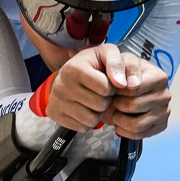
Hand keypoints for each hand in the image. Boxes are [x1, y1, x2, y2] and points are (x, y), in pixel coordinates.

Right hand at [45, 45, 171, 138]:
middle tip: (99, 92)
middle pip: (99, 104)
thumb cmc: (91, 64)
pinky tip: (85, 108)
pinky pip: (82, 127)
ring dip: (98, 112)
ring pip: (91, 119)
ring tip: (93, 100)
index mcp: (74, 68)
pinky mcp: (55, 114)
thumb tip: (124, 84)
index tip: (106, 81)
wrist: (69, 74)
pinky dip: (87, 120)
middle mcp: (61, 85)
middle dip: (105, 99)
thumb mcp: (107, 54)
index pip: (105, 87)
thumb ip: (119, 64)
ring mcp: (56, 101)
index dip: (111, 86)